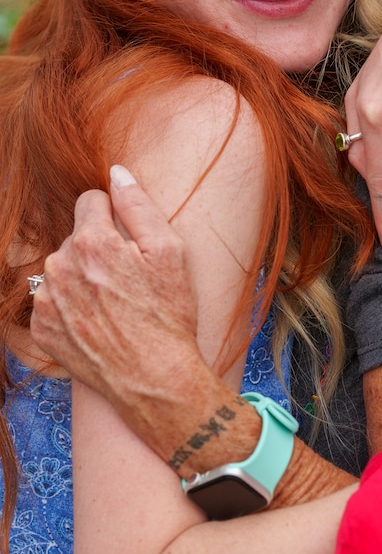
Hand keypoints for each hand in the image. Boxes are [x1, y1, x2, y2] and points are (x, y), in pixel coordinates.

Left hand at [30, 164, 199, 410]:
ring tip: (114, 303)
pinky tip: (97, 320)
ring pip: (64, 267)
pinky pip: (52, 298)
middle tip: (129, 278)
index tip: (130, 241)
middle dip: (99, 247)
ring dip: (83, 275)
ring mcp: (46, 301)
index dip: (115, 215)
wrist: (153, 379)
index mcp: (91, 243)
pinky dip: (71, 304)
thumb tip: (116, 173)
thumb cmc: (168, 314)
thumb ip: (138, 205)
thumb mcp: (168, 252)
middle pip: (77, 235)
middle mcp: (59, 268)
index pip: (91, 200)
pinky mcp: (41, 329)